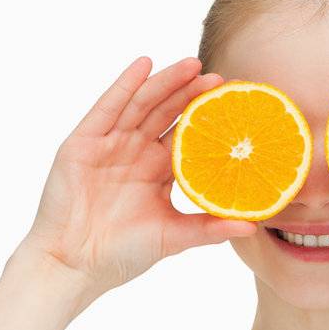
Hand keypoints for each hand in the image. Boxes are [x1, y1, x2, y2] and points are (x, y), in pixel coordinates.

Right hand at [21, 55, 256, 300]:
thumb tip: (252, 225)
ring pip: (141, 104)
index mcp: (157, 172)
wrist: (75, 264)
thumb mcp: (173, 237)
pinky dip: (125, 85)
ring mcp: (109, 145)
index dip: (207, 119)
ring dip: (165, 82)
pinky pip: (108, 107)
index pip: (186, 136)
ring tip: (192, 64)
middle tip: (219, 78)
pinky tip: (144, 64)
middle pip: (166, 114)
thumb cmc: (122, 254)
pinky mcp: (84, 142)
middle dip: (190, 93)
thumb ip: (209, 228)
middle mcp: (135, 153)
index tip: (235, 105)